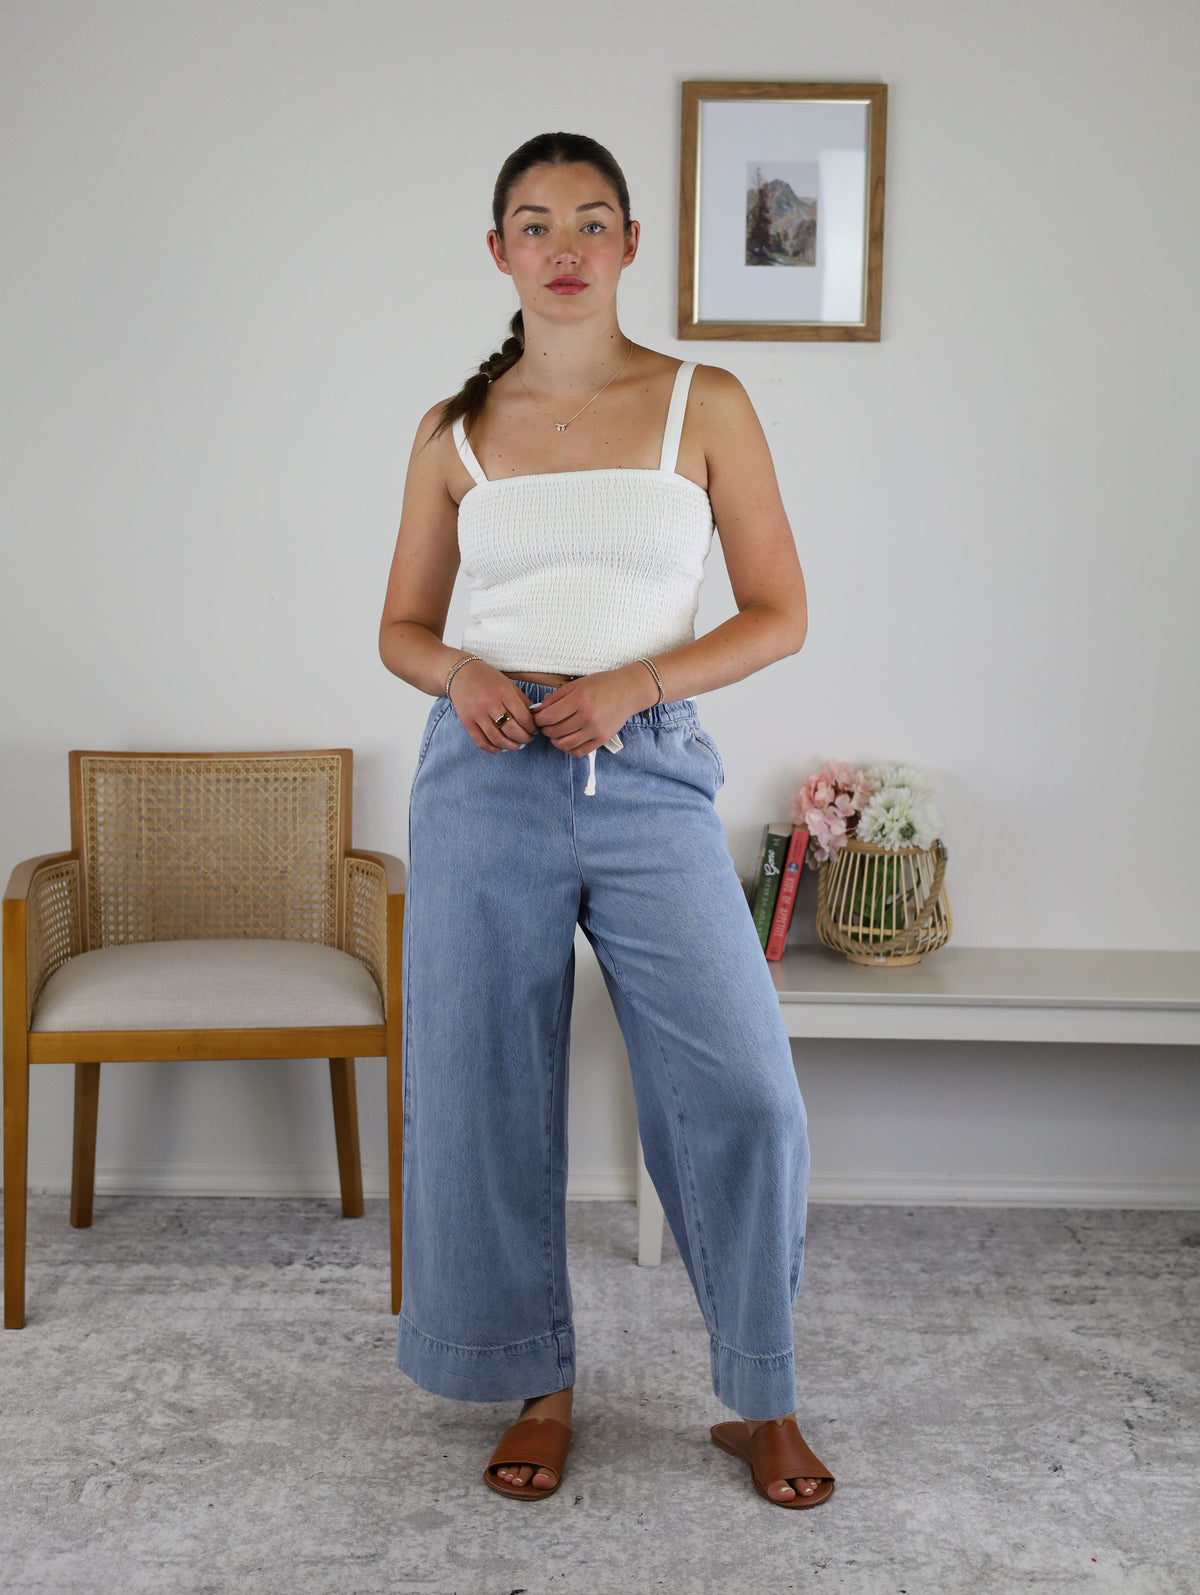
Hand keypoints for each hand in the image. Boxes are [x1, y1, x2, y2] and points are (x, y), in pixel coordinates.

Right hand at [447, 660, 538, 752]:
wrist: (460, 674)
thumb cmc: (488, 678)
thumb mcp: (509, 685)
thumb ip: (522, 701)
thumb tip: (535, 719)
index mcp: (504, 692)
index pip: (524, 717)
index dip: (532, 728)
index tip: (534, 730)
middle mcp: (490, 703)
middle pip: (512, 730)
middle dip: (524, 739)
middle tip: (527, 739)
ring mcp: (477, 714)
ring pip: (497, 739)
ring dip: (510, 746)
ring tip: (516, 745)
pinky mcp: (466, 722)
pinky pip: (481, 742)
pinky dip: (492, 749)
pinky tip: (500, 748)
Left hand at [529, 665, 656, 755]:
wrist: (629, 691)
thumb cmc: (602, 684)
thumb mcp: (577, 684)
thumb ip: (555, 697)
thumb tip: (537, 710)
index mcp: (579, 699)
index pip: (548, 717)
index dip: (539, 719)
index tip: (539, 717)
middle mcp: (587, 716)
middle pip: (554, 732)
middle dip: (545, 729)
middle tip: (546, 724)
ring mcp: (595, 730)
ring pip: (564, 744)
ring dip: (555, 740)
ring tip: (556, 732)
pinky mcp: (602, 739)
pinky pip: (578, 751)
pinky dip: (568, 748)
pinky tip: (567, 740)